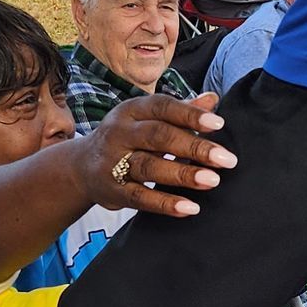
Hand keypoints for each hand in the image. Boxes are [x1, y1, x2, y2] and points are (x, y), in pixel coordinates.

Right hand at [82, 92, 235, 218]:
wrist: (80, 168)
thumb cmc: (127, 139)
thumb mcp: (147, 120)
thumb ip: (181, 112)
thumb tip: (213, 99)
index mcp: (131, 110)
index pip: (163, 107)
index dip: (190, 115)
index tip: (218, 124)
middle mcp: (119, 133)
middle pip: (158, 136)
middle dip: (194, 147)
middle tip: (227, 159)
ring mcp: (113, 162)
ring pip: (149, 167)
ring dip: (182, 174)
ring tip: (212, 180)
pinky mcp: (111, 190)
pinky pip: (140, 197)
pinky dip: (165, 203)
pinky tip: (190, 207)